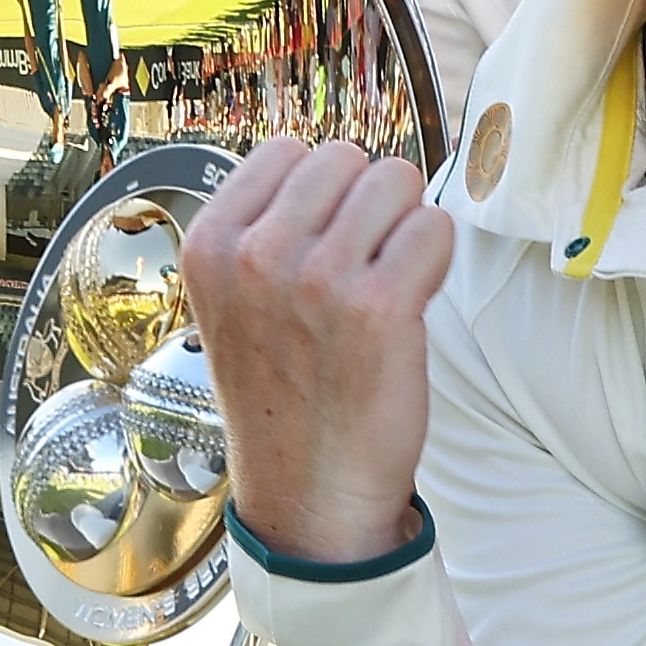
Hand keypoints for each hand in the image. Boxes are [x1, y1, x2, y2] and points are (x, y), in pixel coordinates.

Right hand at [180, 137, 456, 566]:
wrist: (309, 494)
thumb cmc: (286, 392)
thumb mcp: (236, 303)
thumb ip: (266, 229)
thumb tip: (332, 162)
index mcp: (209, 246)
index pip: (289, 152)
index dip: (322, 195)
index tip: (320, 248)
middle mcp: (255, 255)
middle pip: (348, 158)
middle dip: (366, 205)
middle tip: (359, 271)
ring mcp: (317, 279)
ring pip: (397, 181)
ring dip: (404, 228)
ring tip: (382, 287)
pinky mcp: (379, 307)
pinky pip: (435, 227)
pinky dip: (434, 261)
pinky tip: (408, 307)